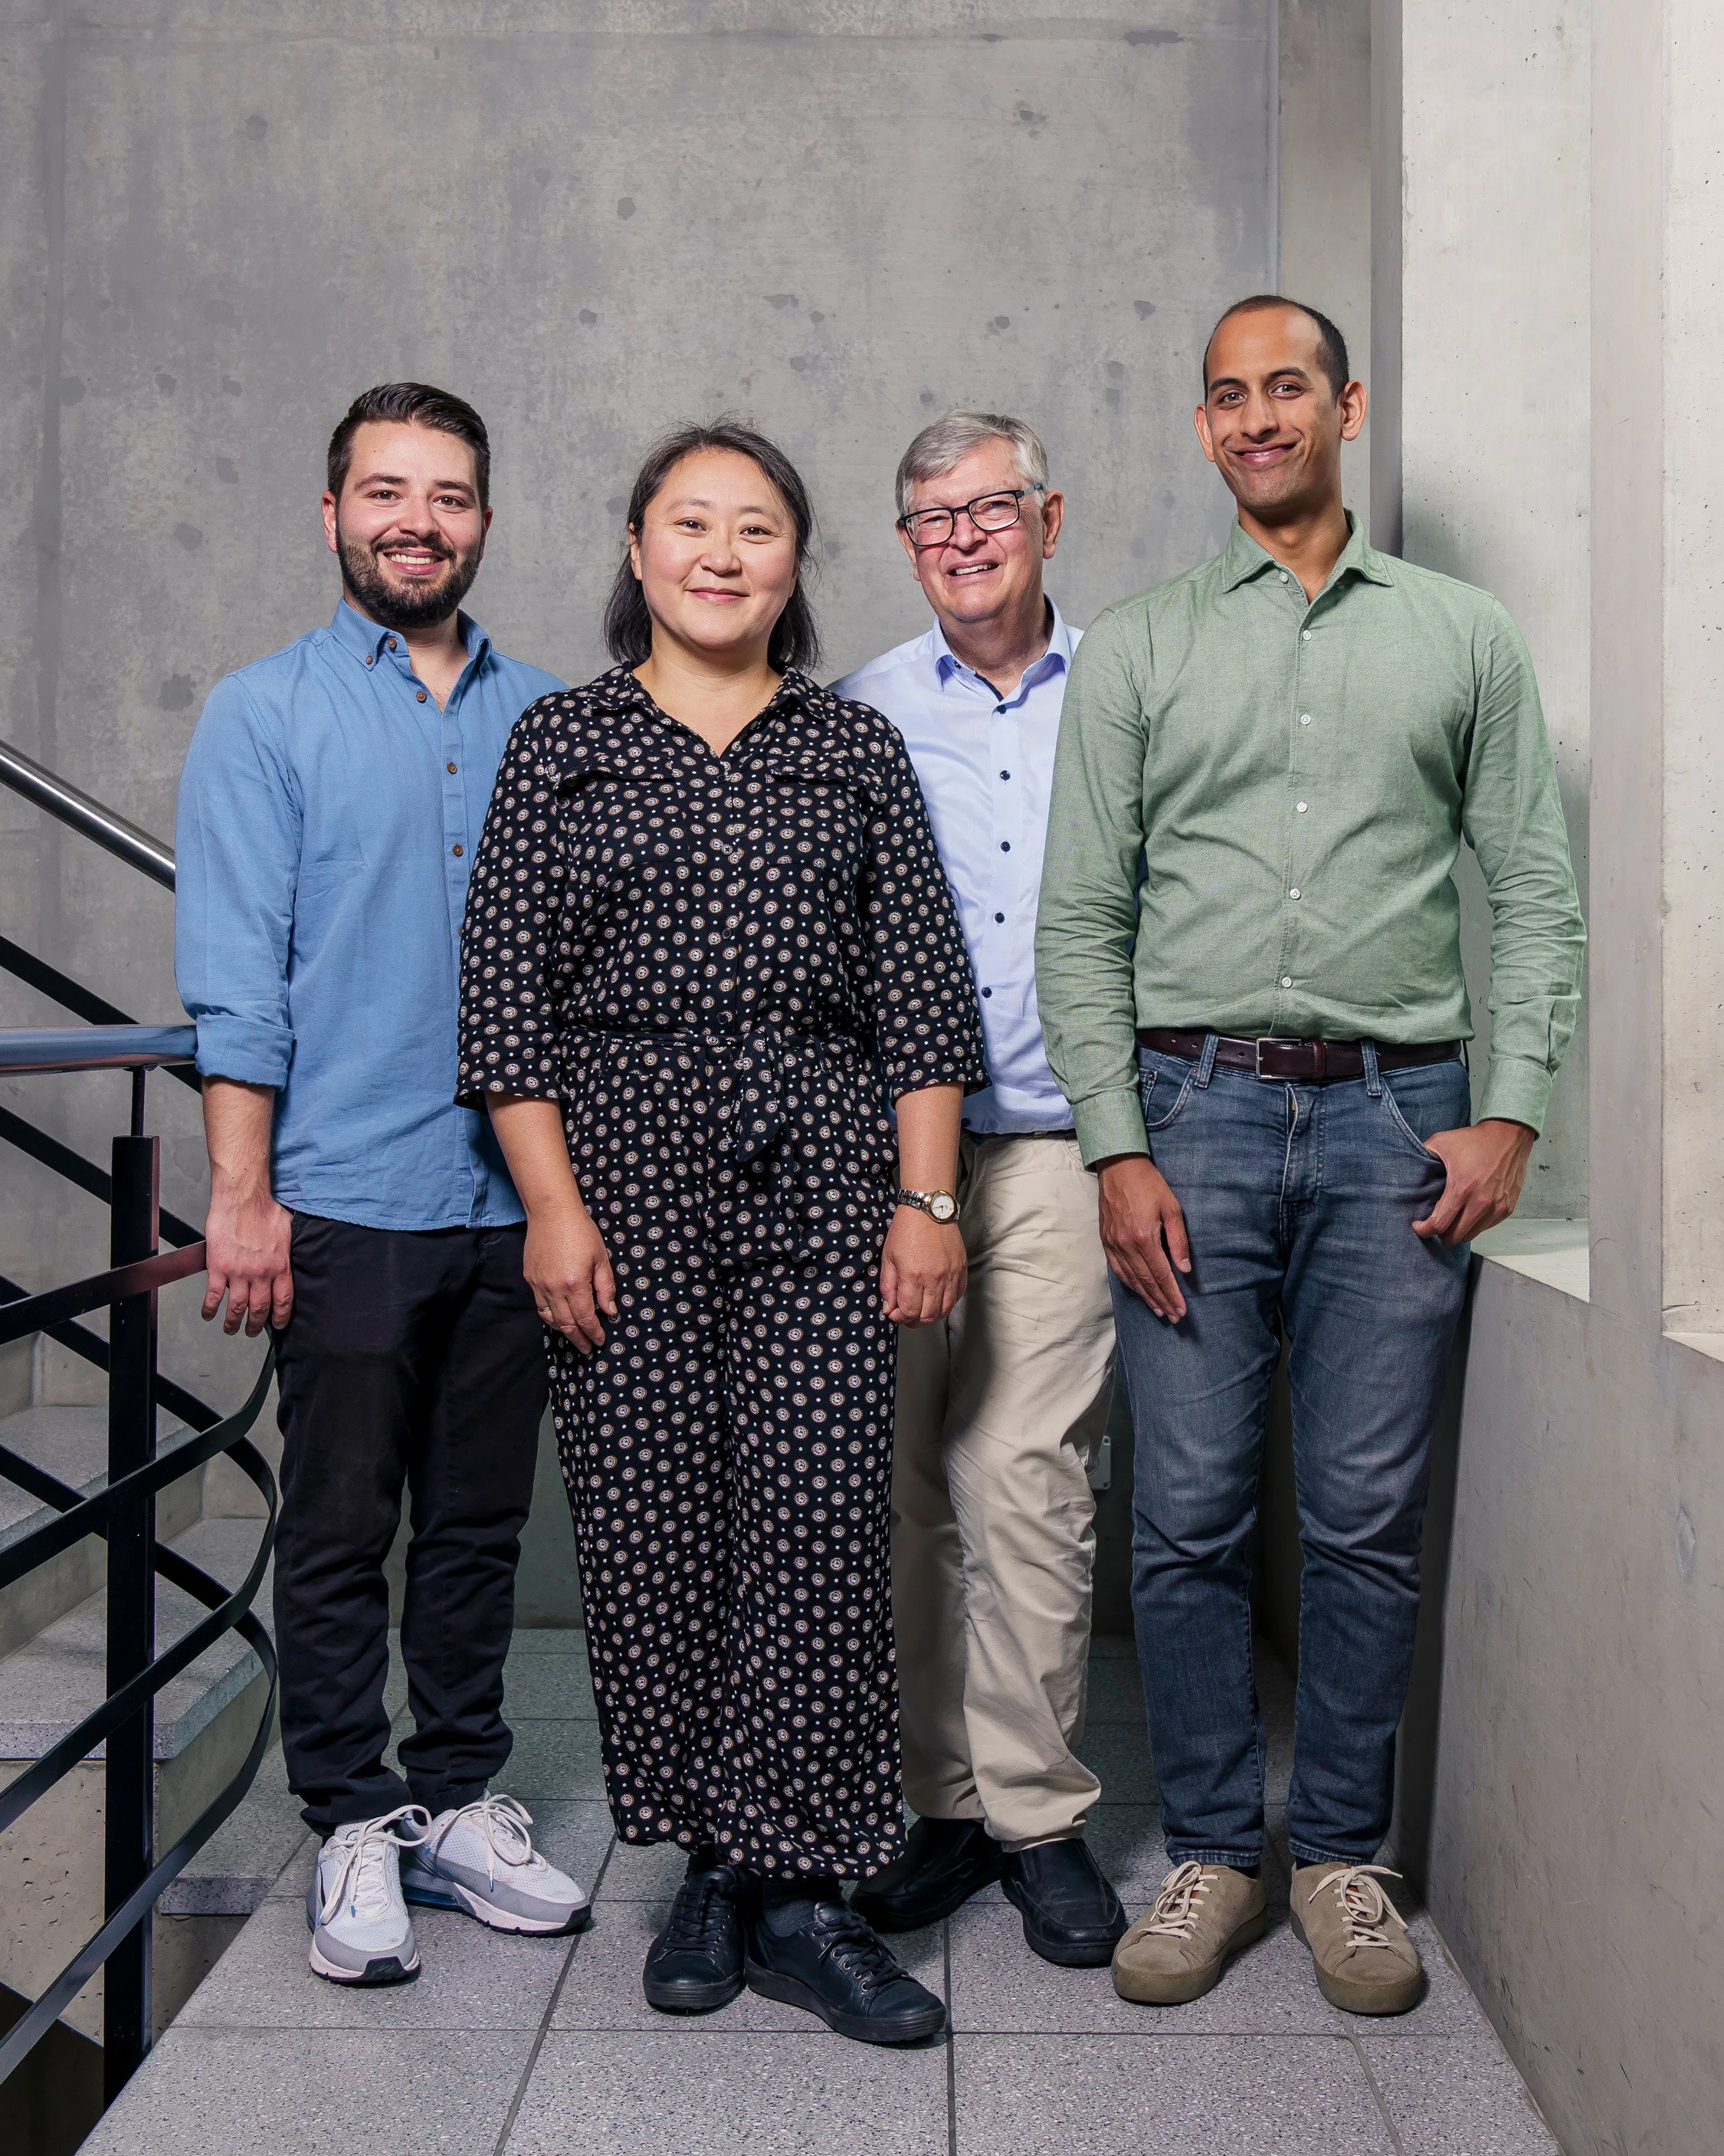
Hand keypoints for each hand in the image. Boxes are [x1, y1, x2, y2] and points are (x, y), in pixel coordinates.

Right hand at [202, 1179, 293, 1335]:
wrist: (242, 1198)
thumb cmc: (265, 1209)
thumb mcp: (287, 1232)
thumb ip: (286, 1251)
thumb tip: (288, 1257)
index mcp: (280, 1266)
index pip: (284, 1300)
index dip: (281, 1317)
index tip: (278, 1325)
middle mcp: (261, 1274)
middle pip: (260, 1309)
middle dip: (256, 1325)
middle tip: (252, 1332)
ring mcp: (239, 1273)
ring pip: (237, 1308)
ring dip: (233, 1323)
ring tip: (230, 1329)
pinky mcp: (218, 1267)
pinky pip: (214, 1296)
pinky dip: (210, 1309)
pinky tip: (208, 1315)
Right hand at [525, 1201, 617, 1351]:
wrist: (551, 1213)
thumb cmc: (580, 1231)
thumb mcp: (601, 1258)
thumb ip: (605, 1287)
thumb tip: (610, 1311)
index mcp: (575, 1284)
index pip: (585, 1318)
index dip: (593, 1333)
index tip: (600, 1341)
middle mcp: (554, 1289)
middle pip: (567, 1324)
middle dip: (579, 1339)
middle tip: (588, 1348)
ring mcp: (539, 1285)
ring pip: (550, 1318)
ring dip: (564, 1331)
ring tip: (575, 1337)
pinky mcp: (530, 1279)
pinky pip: (540, 1306)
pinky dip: (550, 1317)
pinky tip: (559, 1319)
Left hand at [880, 1206, 966, 1326]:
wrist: (929, 1209)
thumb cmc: (906, 1230)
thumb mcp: (888, 1257)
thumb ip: (887, 1286)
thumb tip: (889, 1308)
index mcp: (913, 1276)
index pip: (909, 1311)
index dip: (899, 1318)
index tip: (894, 1313)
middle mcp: (935, 1279)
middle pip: (928, 1316)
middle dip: (914, 1321)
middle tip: (907, 1317)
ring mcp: (951, 1275)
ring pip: (945, 1310)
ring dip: (931, 1316)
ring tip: (921, 1312)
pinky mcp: (961, 1270)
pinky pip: (957, 1297)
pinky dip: (947, 1304)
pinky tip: (937, 1301)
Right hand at [1097, 1154, 1190, 1320]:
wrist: (1118, 1166)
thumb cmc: (1149, 1184)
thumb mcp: (1171, 1208)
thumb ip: (1178, 1240)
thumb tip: (1184, 1268)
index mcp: (1144, 1237)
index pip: (1161, 1274)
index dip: (1172, 1294)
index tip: (1181, 1309)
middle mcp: (1126, 1245)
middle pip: (1145, 1281)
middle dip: (1161, 1301)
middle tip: (1174, 1317)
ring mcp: (1112, 1244)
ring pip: (1130, 1278)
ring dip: (1145, 1297)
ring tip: (1159, 1310)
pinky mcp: (1105, 1240)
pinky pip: (1117, 1268)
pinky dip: (1128, 1283)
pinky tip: (1137, 1291)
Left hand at [1413, 1118, 1535, 1243]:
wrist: (1508, 1135)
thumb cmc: (1474, 1140)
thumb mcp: (1442, 1142)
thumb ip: (1423, 1156)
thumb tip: (1408, 1168)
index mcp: (1462, 1188)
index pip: (1439, 1224)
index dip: (1425, 1230)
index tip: (1418, 1226)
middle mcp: (1481, 1202)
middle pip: (1455, 1236)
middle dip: (1441, 1233)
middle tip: (1435, 1222)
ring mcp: (1496, 1207)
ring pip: (1471, 1234)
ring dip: (1459, 1230)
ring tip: (1452, 1219)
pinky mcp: (1507, 1208)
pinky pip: (1486, 1227)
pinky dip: (1475, 1224)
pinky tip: (1468, 1212)